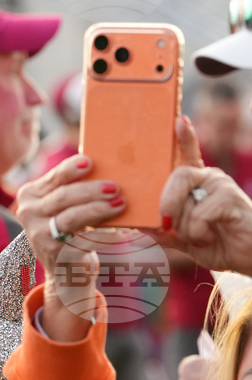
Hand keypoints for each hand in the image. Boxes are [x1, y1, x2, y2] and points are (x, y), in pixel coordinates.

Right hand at [15, 154, 124, 340]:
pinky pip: (83, 240)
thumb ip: (73, 187)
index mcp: (30, 195)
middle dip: (90, 190)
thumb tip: (106, 162)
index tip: (90, 162)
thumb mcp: (66, 205)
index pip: (53, 178)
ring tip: (120, 203)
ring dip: (98, 209)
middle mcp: (28, 214)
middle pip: (62, 197)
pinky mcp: (55, 253)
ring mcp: (39, 235)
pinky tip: (120, 232)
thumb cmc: (72, 229)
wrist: (66, 270)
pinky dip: (104, 234)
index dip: (71, 169)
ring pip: (71, 217)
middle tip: (115, 187)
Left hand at [150, 117, 251, 276]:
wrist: (247, 258)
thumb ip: (162, 229)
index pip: (188, 155)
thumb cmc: (216, 245)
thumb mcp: (182, 238)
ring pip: (184, 198)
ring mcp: (222, 185)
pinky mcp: (231, 198)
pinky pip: (199, 214)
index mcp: (196, 183)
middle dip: (167, 205)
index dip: (185, 137)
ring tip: (200, 235)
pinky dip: (197, 232)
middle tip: (170, 226)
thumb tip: (137, 223)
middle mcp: (209, 178)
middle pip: (177, 176)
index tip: (180, 121)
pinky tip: (211, 236)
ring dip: (184, 226)